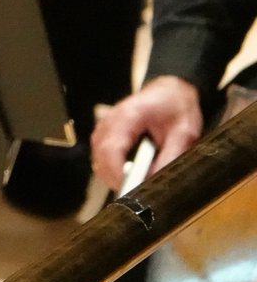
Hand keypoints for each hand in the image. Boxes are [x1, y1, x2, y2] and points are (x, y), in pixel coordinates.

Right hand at [90, 75, 202, 191]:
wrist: (171, 90)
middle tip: (135, 190)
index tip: (128, 189)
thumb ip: (170, 157)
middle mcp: (110, 119)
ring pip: (97, 155)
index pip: (112, 147)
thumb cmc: (176, 107)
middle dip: (114, 176)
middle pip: (99, 154)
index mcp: (129, 115)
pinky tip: (127, 169)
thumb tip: (155, 182)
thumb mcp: (184, 133)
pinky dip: (110, 165)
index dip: (116, 172)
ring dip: (111, 171)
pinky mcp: (106, 130)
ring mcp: (105, 124)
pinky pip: (100, 152)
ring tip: (134, 180)